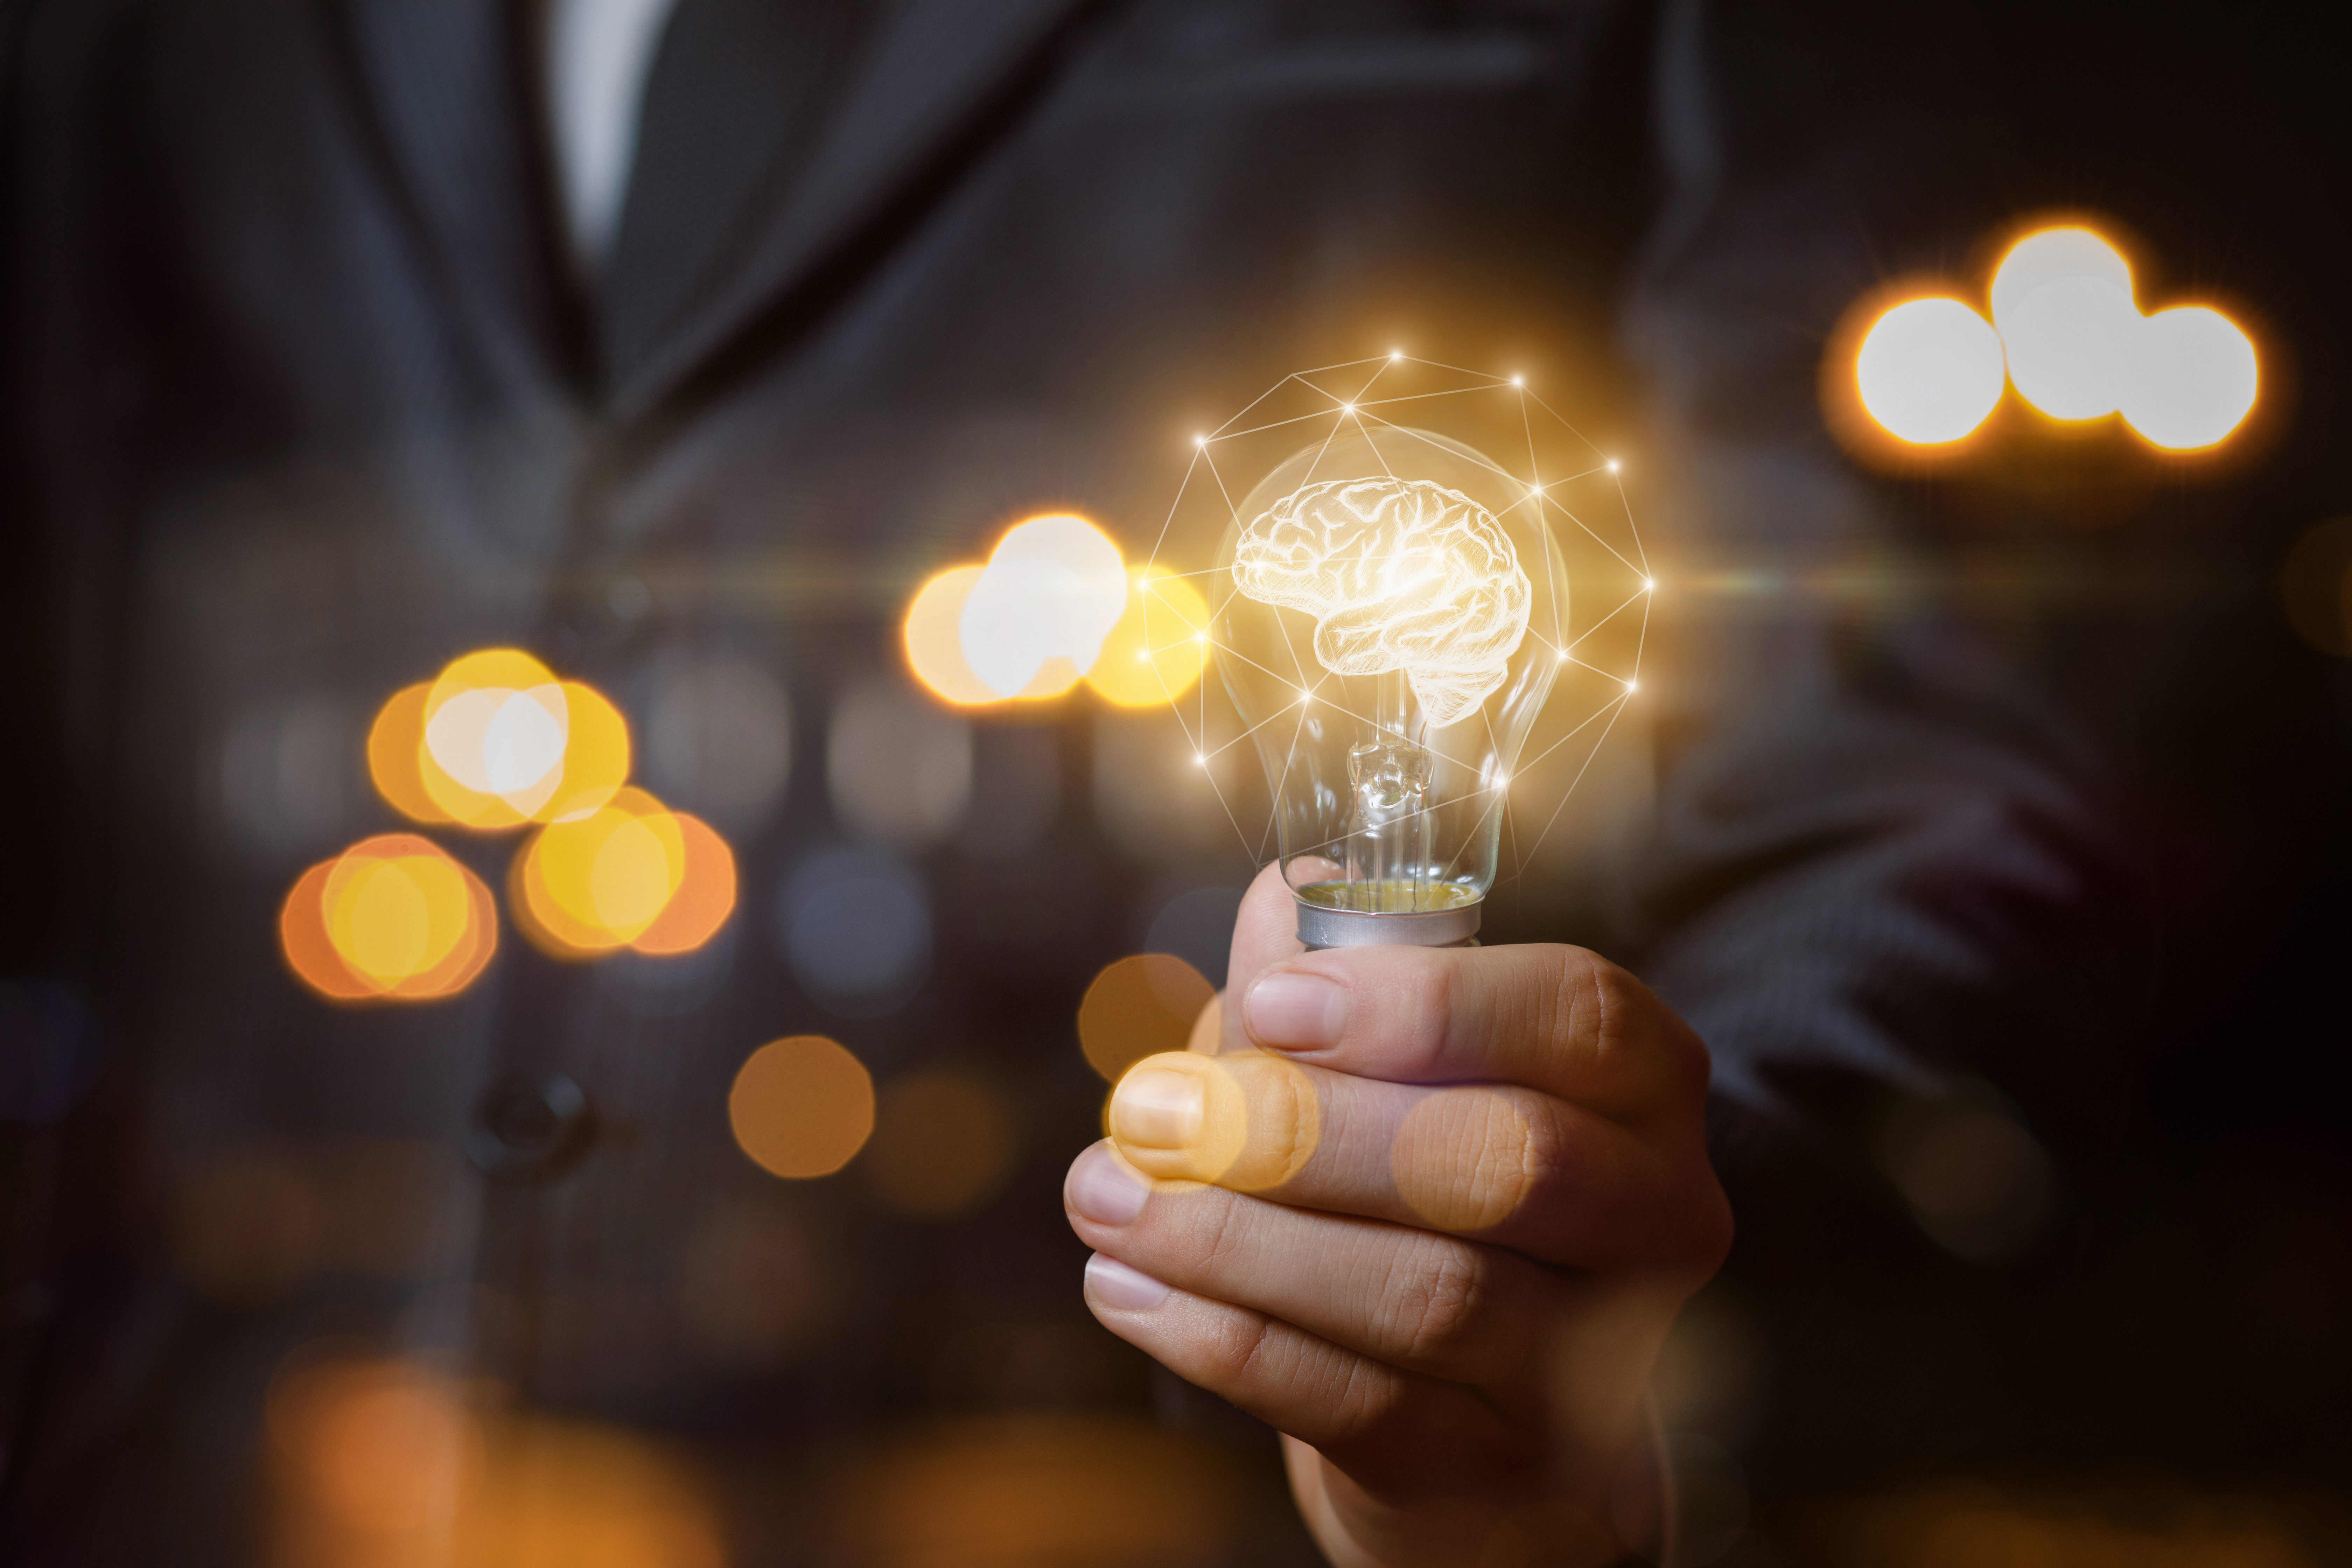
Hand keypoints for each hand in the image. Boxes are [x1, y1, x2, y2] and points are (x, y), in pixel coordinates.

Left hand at [1063, 863, 1730, 1565]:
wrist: (1479, 1424)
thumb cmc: (1423, 1196)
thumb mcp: (1381, 1073)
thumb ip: (1337, 981)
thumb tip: (1287, 892)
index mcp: (1644, 1088)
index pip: (1578, 1015)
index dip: (1424, 1003)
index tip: (1270, 1003)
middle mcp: (1657, 1217)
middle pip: (1507, 1161)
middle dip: (1302, 1132)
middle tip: (1145, 1113)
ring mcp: (1596, 1360)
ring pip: (1429, 1292)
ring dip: (1236, 1241)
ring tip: (1105, 1198)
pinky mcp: (1508, 1469)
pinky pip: (1363, 1404)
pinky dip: (1226, 1339)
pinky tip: (1126, 1287)